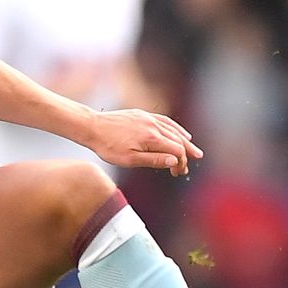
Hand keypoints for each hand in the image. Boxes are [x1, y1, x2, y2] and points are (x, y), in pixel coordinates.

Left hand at [87, 109, 203, 175]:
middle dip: (187, 151)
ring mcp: (148, 118)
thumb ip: (153, 160)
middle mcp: (153, 125)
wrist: (92, 126)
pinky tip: (178, 131)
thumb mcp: (129, 159)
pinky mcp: (142, 114)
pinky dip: (175, 127)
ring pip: (173, 129)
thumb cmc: (108, 147)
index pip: (176, 151)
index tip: (178, 173)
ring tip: (193, 147)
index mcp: (151, 138)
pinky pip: (164, 120)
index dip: (181, 162)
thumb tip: (174, 161)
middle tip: (196, 160)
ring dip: (184, 139)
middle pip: (178, 139)